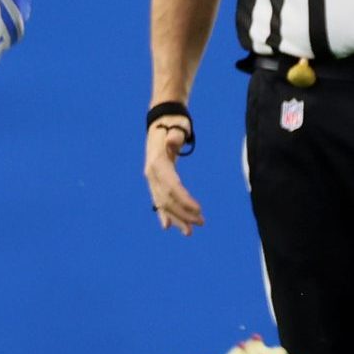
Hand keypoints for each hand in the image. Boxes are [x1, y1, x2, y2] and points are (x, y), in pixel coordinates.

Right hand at [146, 120, 204, 234]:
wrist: (161, 122)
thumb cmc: (173, 124)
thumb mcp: (175, 126)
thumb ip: (175, 134)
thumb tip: (172, 140)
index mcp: (157, 163)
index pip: (172, 186)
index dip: (184, 200)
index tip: (199, 209)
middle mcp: (151, 174)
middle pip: (167, 199)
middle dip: (183, 213)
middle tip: (201, 223)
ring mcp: (151, 179)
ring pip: (163, 203)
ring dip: (177, 218)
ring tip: (189, 231)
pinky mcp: (155, 181)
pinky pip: (159, 200)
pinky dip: (164, 214)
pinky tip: (169, 226)